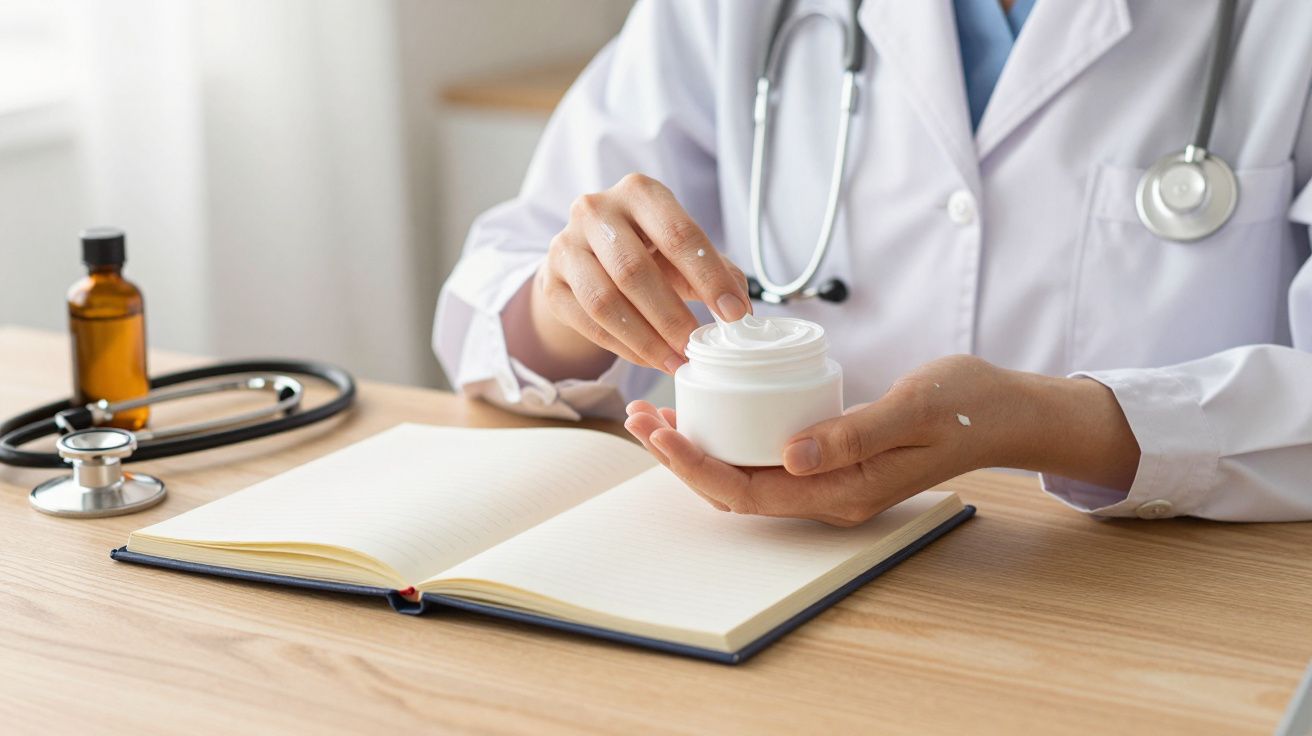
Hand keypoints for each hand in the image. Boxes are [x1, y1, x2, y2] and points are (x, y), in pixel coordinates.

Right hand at [527, 173, 750, 376]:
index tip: (734, 314)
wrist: (587, 254)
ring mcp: (566, 245)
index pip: (678, 234)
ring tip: (675, 361)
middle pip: (634, 270)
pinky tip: (649, 359)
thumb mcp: (681, 248)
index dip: (709, 277)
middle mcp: (595, 210)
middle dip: (672, 316)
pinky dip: (623, 347)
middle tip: (697, 347)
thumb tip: (741, 307)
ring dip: (645, 339)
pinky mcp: (551, 281)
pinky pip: (587, 322)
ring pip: (604, 300)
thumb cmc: (646, 248)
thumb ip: (715, 270)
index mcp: (639, 191)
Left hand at [624, 355, 1140, 525]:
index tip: (658, 431)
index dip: (694, 466)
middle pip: (735, 488)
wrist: (1007, 412)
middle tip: (639, 415)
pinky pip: (767, 459)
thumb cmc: (967, 406)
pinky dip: (730, 437)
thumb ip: (851, 434)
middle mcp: (828, 495)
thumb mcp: (911, 408)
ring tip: (659, 414)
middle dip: (681, 457)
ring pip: (746, 476)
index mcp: (842, 491)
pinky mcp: (832, 460)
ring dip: (699, 448)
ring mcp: (829, 480)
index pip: (748, 492)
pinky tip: (712, 410)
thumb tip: (788, 454)